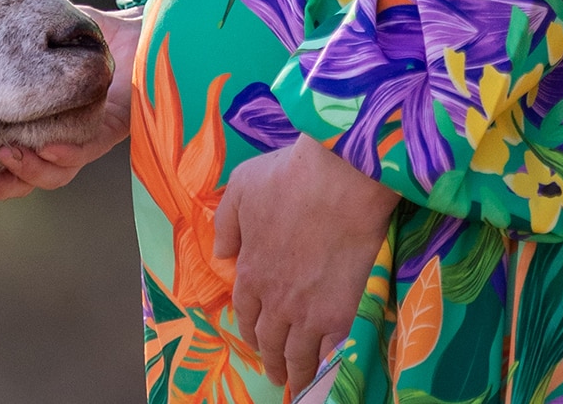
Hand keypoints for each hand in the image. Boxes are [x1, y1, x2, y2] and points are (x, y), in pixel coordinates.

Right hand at [0, 5, 141, 216]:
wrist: (141, 25)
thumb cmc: (85, 34)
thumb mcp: (34, 39)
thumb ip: (5, 50)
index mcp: (32, 128)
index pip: (0, 168)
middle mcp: (56, 141)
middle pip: (24, 180)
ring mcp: (85, 138)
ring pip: (56, 173)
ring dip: (28, 170)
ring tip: (4, 157)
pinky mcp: (115, 127)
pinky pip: (90, 147)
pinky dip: (68, 151)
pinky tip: (49, 146)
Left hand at [214, 134, 399, 393]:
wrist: (341, 181)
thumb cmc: (289, 178)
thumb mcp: (241, 189)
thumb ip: (227, 225)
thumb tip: (222, 254)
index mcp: (249, 272)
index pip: (245, 312)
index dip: (250, 329)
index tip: (255, 339)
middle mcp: (274, 300)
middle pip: (269, 340)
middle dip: (270, 359)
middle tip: (275, 373)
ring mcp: (307, 311)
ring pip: (297, 354)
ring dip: (295, 372)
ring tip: (297, 383)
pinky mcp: (341, 314)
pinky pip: (329, 351)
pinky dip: (325, 365)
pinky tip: (327, 371)